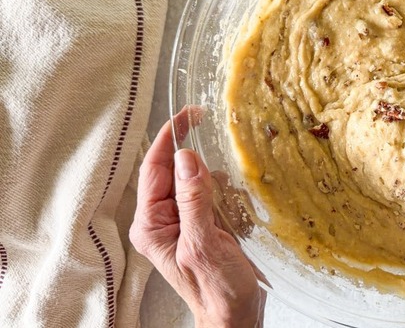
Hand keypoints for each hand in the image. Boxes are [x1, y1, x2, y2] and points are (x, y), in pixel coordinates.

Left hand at [129, 109, 264, 326]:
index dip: (169, 138)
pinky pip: (208, 193)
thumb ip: (193, 200)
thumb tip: (185, 157)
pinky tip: (233, 192)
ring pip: (192, 179)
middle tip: (208, 120)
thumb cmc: (217, 290)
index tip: (186, 114)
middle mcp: (162, 220)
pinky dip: (221, 185)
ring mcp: (182, 221)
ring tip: (225, 166)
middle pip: (171, 170)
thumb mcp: (204, 243)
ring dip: (209, 170)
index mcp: (152, 224)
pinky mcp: (202, 224)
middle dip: (191, 149)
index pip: (154, 169)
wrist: (235, 316)